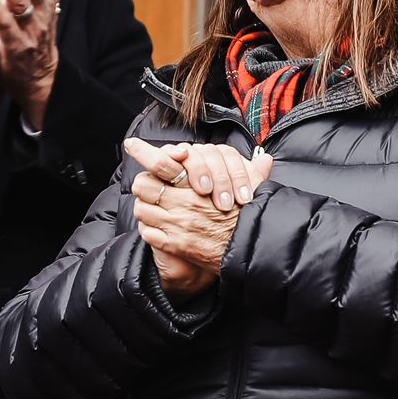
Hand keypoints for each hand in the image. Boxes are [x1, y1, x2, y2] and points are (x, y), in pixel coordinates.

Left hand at [125, 136, 267, 299]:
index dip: (144, 153)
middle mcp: (182, 204)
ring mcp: (176, 225)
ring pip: (142, 210)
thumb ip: (252, 172)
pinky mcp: (175, 246)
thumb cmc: (251, 221)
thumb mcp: (254, 190)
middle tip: (151, 186)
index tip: (132, 145)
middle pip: (143, 186)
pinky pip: (148, 234)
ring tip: (154, 208)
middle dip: (145, 184)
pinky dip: (149, 230)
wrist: (251, 252)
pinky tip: (158, 229)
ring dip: (146, 208)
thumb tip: (264, 159)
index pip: (161, 164)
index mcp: (196, 186)